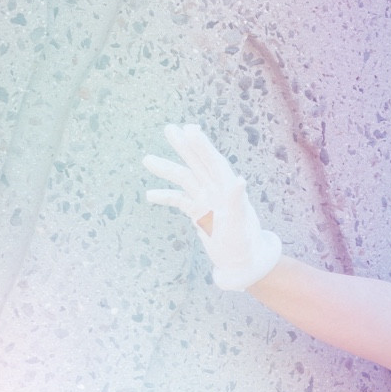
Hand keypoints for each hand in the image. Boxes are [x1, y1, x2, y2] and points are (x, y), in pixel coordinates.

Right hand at [143, 124, 281, 289]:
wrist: (241, 263)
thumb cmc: (244, 244)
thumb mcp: (239, 224)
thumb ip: (236, 202)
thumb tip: (239, 180)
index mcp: (228, 190)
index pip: (214, 163)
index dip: (203, 146)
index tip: (190, 129)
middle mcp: (217, 191)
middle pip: (199, 164)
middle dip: (185, 147)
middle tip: (169, 128)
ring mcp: (206, 201)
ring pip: (185, 180)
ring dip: (167, 170)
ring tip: (147, 160)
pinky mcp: (198, 213)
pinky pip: (180, 200)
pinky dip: (166, 197)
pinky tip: (150, 196)